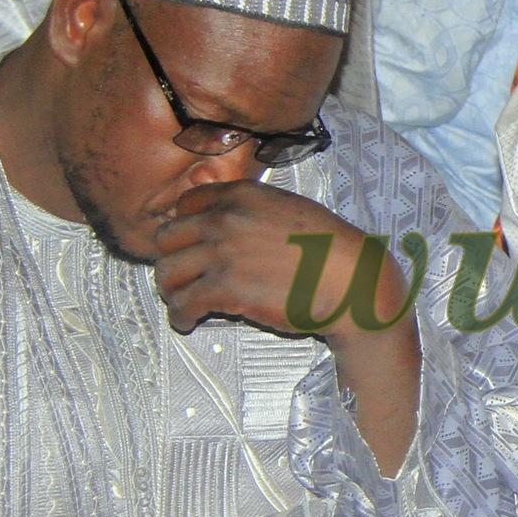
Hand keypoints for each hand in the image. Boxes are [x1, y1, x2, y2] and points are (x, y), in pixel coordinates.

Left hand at [153, 181, 390, 340]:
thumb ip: (253, 210)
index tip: (186, 244)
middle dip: (170, 259)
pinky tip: (188, 322)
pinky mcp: (224, 289)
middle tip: (180, 277)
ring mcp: (222, 253)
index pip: (186, 203)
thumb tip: (229, 223)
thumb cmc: (330, 249)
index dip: (182, 226)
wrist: (350, 281)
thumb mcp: (290, 208)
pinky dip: (181, 316)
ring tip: (182, 302)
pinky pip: (184, 303)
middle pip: (167, 238)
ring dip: (171, 290)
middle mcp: (225, 219)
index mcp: (241, 195)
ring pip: (168, 272)